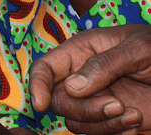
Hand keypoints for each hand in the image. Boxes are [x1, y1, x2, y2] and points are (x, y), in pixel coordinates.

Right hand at [29, 24, 150, 134]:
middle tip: (116, 106)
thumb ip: (104, 64)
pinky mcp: (114, 119)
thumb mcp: (138, 48)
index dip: (36, 85)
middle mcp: (84, 77)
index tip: (41, 105)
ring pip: (77, 122)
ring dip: (103, 124)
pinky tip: (136, 125)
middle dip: (84, 109)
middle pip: (60, 101)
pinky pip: (99, 133)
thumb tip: (73, 87)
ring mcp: (98, 99)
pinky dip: (115, 134)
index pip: (45, 68)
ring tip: (134, 116)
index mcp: (82, 51)